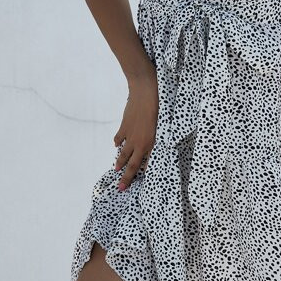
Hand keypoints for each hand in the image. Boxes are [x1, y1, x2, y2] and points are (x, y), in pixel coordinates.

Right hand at [114, 73, 158, 190]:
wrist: (145, 91)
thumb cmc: (160, 106)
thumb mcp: (164, 125)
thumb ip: (159, 138)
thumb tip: (155, 146)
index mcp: (151, 143)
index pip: (144, 165)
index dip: (140, 175)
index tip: (136, 185)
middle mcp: (139, 142)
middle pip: (131, 164)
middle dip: (125, 177)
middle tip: (120, 188)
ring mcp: (130, 134)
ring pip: (123, 153)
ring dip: (120, 162)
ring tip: (116, 169)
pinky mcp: (124, 125)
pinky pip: (119, 138)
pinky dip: (118, 142)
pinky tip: (116, 145)